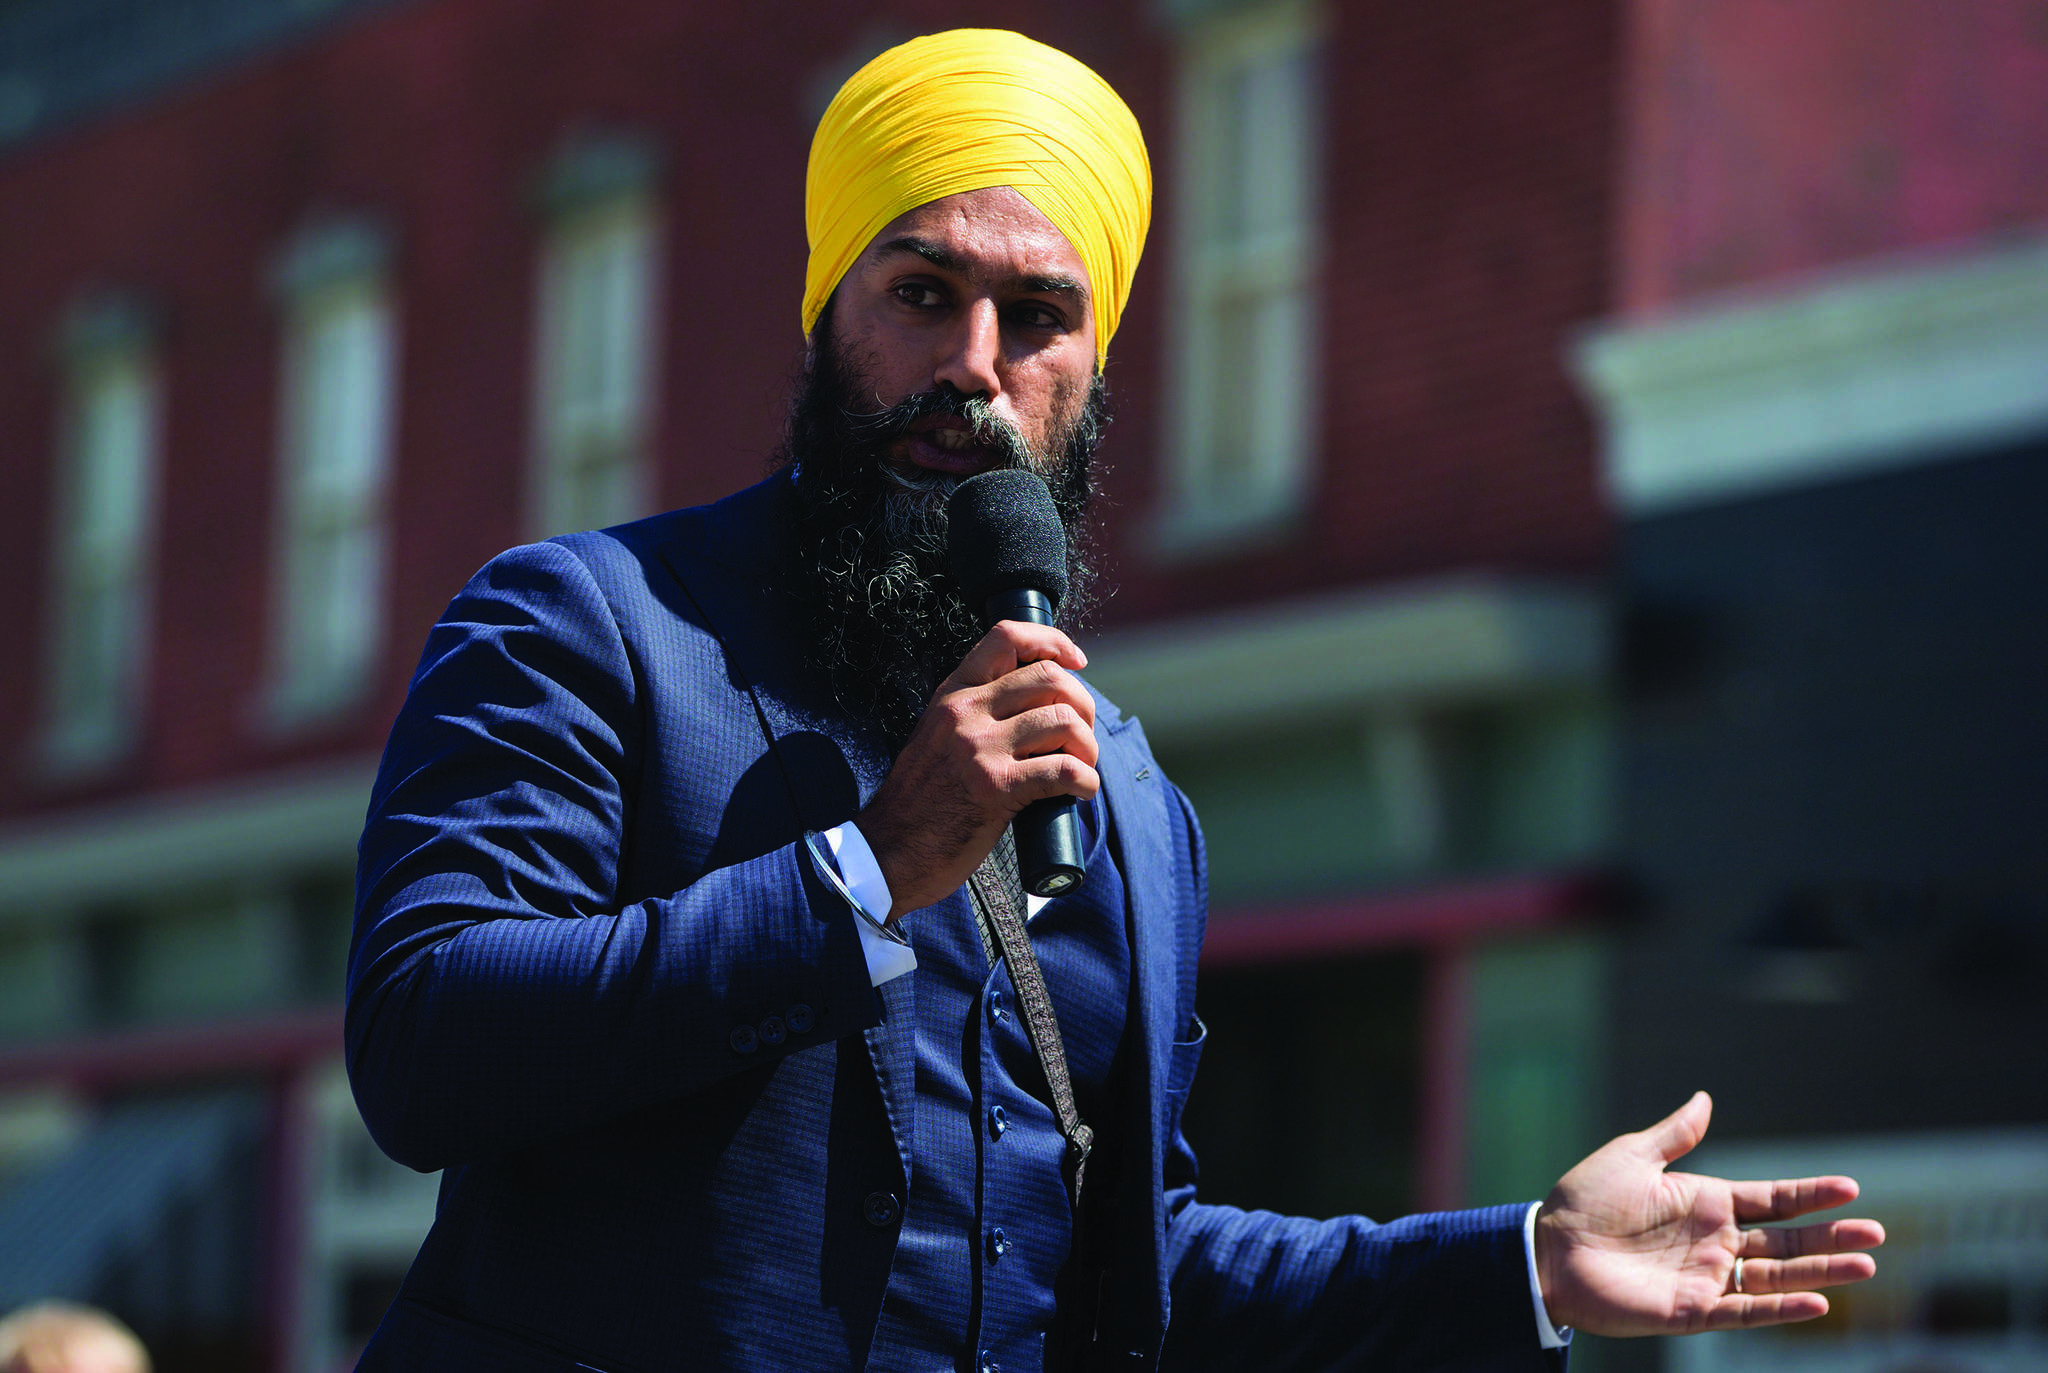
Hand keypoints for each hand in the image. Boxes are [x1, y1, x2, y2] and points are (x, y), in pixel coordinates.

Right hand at [855, 620, 1099, 917]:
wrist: (889, 851)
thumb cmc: (920, 802)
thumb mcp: (937, 736)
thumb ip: (976, 715)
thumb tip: (1038, 706)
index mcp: (953, 694)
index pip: (1007, 637)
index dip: (1053, 641)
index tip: (1076, 661)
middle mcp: (965, 712)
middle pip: (1050, 679)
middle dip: (1083, 705)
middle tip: (1082, 735)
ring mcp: (980, 748)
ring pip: (1063, 721)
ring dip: (1087, 746)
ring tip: (1083, 766)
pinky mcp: (996, 788)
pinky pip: (1064, 770)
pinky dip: (1086, 781)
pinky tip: (1081, 792)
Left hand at [1535, 1091, 1883, 1336]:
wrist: (1547, 1249)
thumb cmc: (1584, 1200)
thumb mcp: (1633, 1158)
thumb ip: (1675, 1135)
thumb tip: (1705, 1098)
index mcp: (1706, 1203)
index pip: (1772, 1200)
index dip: (1810, 1195)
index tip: (1851, 1188)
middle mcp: (1715, 1243)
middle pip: (1786, 1241)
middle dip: (1830, 1237)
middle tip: (1876, 1234)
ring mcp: (1707, 1278)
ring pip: (1777, 1278)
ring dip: (1820, 1272)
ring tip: (1864, 1265)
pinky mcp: (1692, 1311)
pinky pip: (1745, 1312)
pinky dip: (1781, 1310)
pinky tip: (1817, 1302)